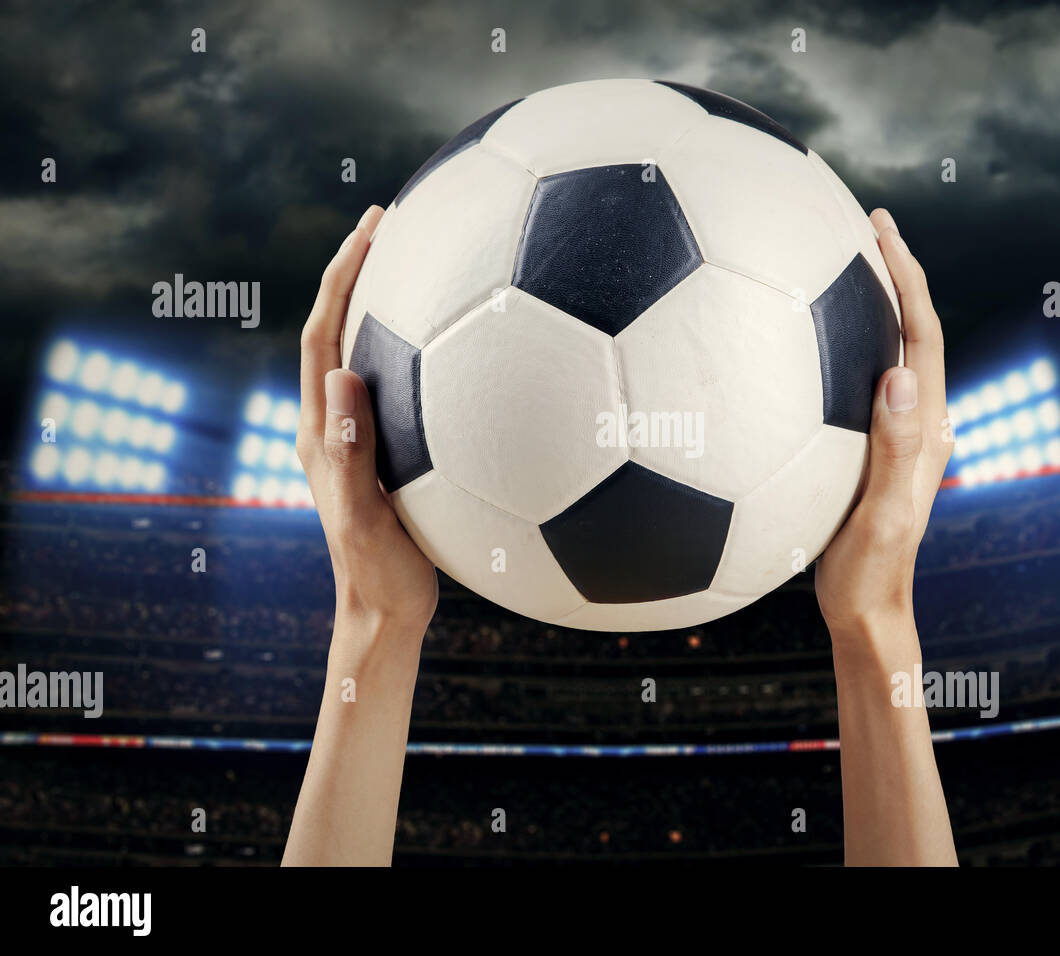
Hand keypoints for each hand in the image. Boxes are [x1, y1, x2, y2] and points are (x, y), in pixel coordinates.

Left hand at [296, 205, 437, 637]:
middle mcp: (332, 424)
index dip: (342, 275)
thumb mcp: (364, 517)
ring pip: (368, 352)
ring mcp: (359, 438)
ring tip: (424, 265)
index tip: (372, 227)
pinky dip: (420, 350)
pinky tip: (463, 348)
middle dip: (359, 271)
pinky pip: (400, 385)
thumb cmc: (379, 574)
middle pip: (337, 328)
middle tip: (394, 224)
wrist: (385, 614)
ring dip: (386, 304)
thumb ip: (351, 451)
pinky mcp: (386, 453)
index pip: (322, 333)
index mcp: (319, 432)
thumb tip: (344, 371)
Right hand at [815, 209, 950, 649]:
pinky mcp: (865, 449)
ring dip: (869, 303)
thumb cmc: (869, 574)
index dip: (907, 276)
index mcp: (927, 429)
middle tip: (861, 221)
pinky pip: (853, 382)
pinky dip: (837, 345)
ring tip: (833, 260)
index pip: (923, 334)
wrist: (866, 613)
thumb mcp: (880, 518)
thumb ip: (894, 450)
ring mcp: (891, 435)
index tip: (880, 228)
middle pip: (911, 330)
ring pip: (885, 352)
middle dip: (893, 271)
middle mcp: (916, 422)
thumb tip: (899, 373)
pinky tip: (795, 342)